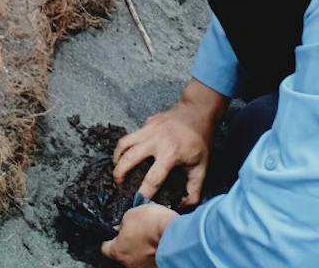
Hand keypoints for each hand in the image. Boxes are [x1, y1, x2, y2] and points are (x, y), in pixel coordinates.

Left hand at [101, 203, 177, 266]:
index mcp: (118, 251)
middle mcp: (129, 264)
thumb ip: (122, 224)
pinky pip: (149, 260)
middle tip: (134, 231)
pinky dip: (152, 253)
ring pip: (137, 257)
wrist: (175, 235)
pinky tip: (157, 243)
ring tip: (149, 237)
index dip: (109, 238)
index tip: (113, 233)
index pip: (105, 248)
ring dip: (140, 249)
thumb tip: (121, 227)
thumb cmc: (153, 224)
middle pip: (122, 254)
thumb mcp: (130, 214)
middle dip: (127, 243)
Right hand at [113, 81, 226, 205]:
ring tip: (116, 169)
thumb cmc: (199, 141)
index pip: (152, 179)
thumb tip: (181, 207)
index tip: (138, 203)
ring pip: (124, 143)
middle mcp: (155, 141)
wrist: (197, 111)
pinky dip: (123, 147)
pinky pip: (130, 136)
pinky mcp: (146, 123)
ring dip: (117, 158)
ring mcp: (148, 129)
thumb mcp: (202, 167)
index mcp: (170, 154)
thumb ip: (193, 190)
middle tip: (118, 185)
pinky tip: (125, 155)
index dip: (144, 193)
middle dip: (120, 174)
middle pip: (130, 158)